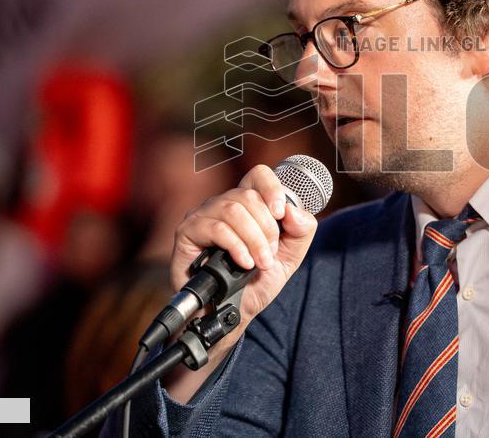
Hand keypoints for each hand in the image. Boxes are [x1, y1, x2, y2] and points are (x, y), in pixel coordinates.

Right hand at [172, 164, 317, 335]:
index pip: (259, 175)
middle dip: (267, 229)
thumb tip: (293, 212)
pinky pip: (216, 227)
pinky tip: (243, 263)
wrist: (232, 313)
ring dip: (254, 240)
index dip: (273, 189)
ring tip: (259, 263)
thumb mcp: (289, 257)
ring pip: (233, 210)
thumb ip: (301, 232)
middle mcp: (223, 204)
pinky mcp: (187, 232)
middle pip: (249, 197)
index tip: (281, 214)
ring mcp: (203, 216)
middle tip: (269, 255)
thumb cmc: (255, 282)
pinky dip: (236, 246)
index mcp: (247, 204)